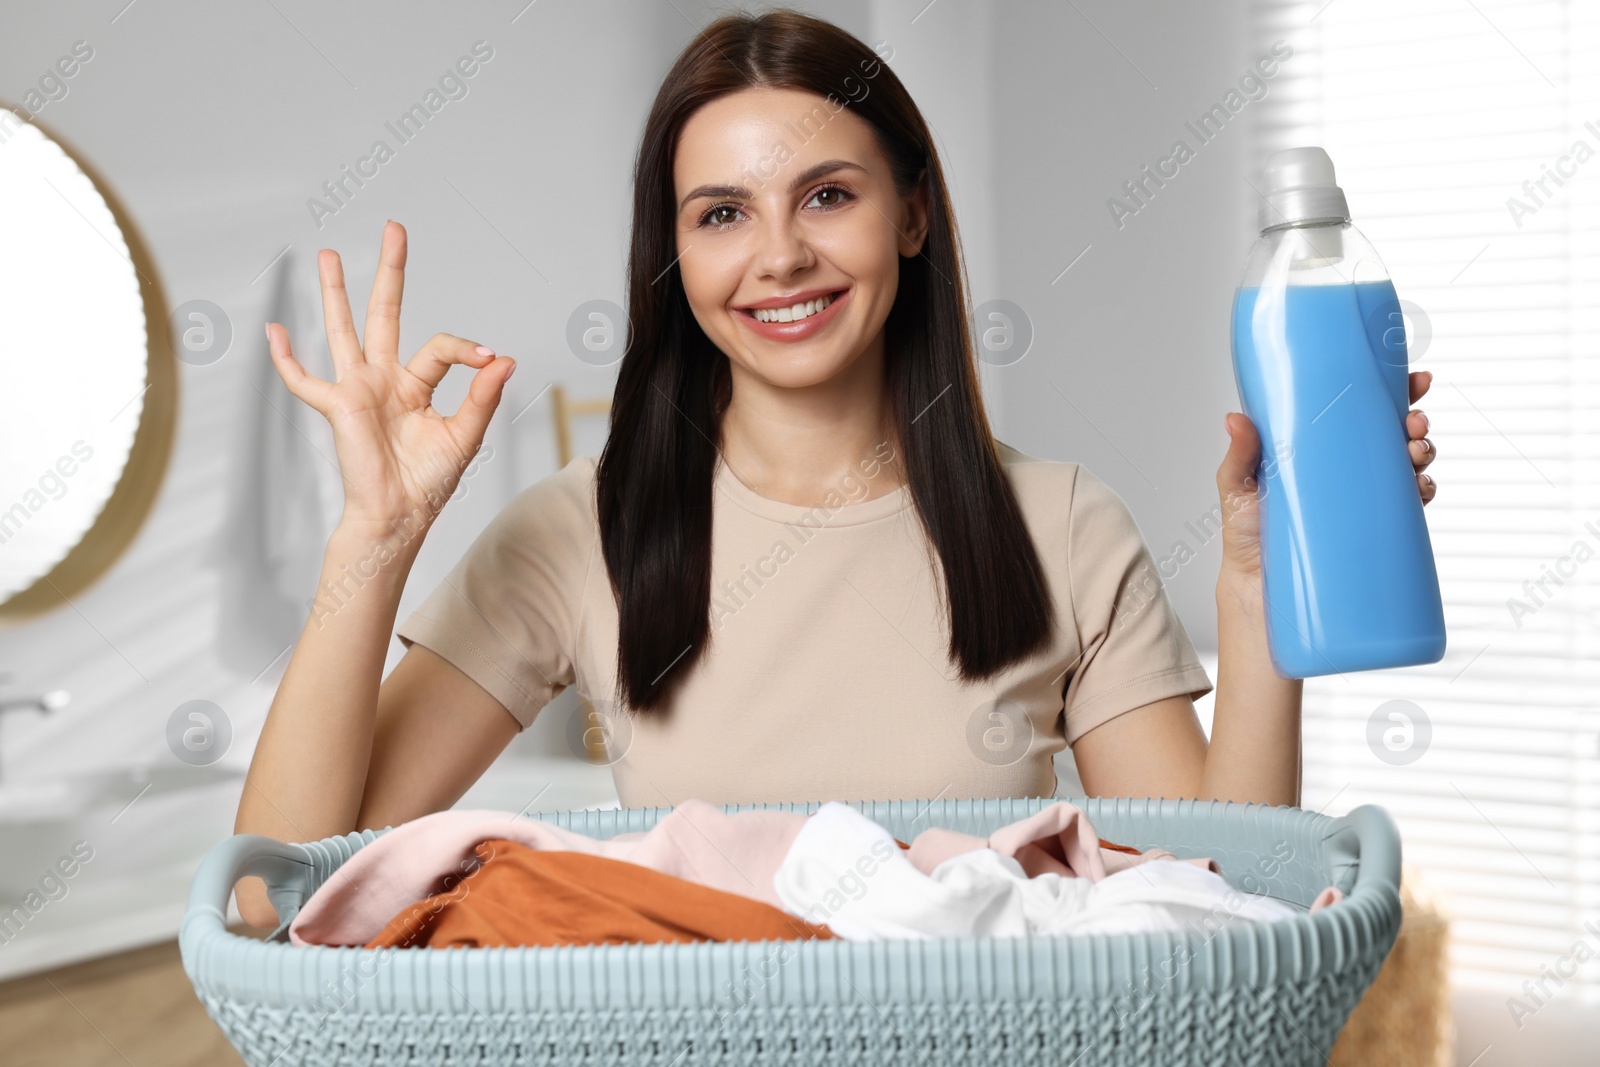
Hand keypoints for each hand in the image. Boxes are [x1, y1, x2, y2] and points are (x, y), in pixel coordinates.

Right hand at [265, 220, 515, 536]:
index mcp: (416, 386)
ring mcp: (358, 389)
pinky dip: (287, 359)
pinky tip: (274, 331)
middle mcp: (385, 380)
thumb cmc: (429, 482)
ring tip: (325, 254)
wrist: (400, 516)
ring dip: (334, 292)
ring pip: (343, 330)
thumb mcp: (465, 434)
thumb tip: (505, 358)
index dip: (468, 349)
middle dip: (389, 272)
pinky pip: (305, 380)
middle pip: (385, 314)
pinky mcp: (338, 407)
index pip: (441, 348)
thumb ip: (482, 395)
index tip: (491, 357)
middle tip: (395, 228)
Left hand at [1215, 369, 1437, 581]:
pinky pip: (1409, 505)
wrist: (1258, 587)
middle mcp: (1346, 468)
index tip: (1413, 381)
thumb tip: (1235, 419)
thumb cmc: (1247, 534)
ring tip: (1414, 450)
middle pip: (1392, 433)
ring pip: (1407, 464)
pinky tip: (1419, 486)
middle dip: (1414, 420)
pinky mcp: (1373, 528)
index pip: (1359, 411)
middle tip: (1413, 420)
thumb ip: (1240, 456)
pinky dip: (1422, 490)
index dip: (1392, 393)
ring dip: (1422, 450)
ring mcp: (1363, 497)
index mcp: (1319, 448)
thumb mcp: (1238, 488)